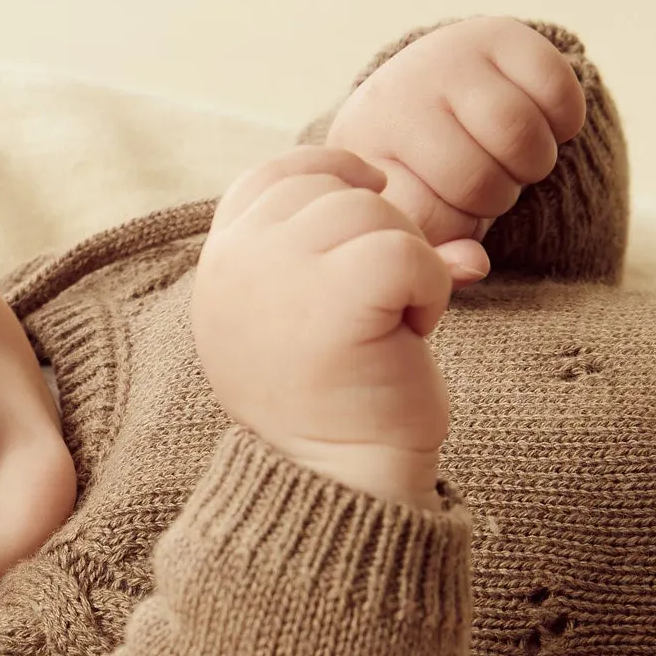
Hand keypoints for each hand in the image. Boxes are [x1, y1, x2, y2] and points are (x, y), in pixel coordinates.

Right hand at [193, 146, 452, 508]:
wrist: (341, 483)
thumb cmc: (337, 402)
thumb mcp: (314, 312)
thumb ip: (338, 251)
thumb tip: (436, 219)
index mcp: (219, 267)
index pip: (270, 176)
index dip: (329, 172)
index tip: (375, 193)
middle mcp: (233, 265)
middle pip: (330, 189)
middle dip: (380, 232)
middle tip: (379, 306)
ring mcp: (274, 277)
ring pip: (374, 212)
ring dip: (408, 264)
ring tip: (387, 326)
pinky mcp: (331, 298)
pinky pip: (407, 251)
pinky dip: (429, 289)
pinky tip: (410, 334)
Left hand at [324, 17, 585, 286]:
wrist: (430, 85)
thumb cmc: (423, 171)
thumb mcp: (417, 216)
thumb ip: (439, 257)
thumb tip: (475, 267)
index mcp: (363, 155)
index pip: (432, 220)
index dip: (459, 227)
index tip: (450, 208)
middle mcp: (394, 99)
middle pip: (479, 181)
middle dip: (496, 197)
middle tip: (486, 182)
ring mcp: (443, 60)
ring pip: (521, 138)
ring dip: (533, 163)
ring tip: (512, 158)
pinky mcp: (498, 33)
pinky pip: (557, 94)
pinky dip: (563, 122)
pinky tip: (540, 123)